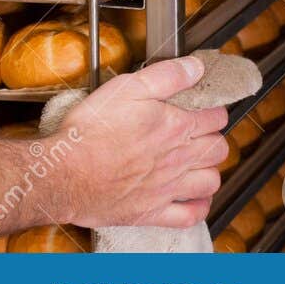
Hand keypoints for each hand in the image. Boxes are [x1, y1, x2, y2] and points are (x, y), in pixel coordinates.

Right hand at [54, 56, 228, 228]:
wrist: (66, 173)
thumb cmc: (91, 131)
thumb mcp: (125, 88)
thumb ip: (165, 76)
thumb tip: (196, 68)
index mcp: (175, 127)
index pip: (215, 117)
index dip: (213, 108)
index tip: (205, 106)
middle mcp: (179, 159)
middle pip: (218, 149)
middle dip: (213, 137)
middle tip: (199, 132)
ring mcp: (168, 188)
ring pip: (211, 182)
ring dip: (209, 170)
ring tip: (198, 163)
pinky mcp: (153, 211)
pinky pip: (190, 215)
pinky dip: (199, 208)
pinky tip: (193, 199)